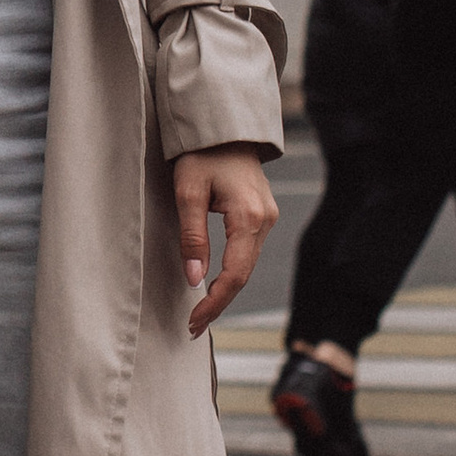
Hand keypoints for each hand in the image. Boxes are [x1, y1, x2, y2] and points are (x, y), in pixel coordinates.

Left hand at [174, 144, 279, 338]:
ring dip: (225, 291)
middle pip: (243, 275)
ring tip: (200, 312)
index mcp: (248, 217)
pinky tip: (215, 285)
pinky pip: (248, 253)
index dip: (214, 303)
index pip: (234, 274)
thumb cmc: (202, 154)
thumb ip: (192, 236)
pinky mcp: (262, 216)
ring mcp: (267, 218)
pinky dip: (232, 273)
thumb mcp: (188, 192)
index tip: (194, 322)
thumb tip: (195, 279)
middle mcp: (265, 220)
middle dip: (218, 303)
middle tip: (194, 327)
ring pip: (247, 266)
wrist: (225, 128)